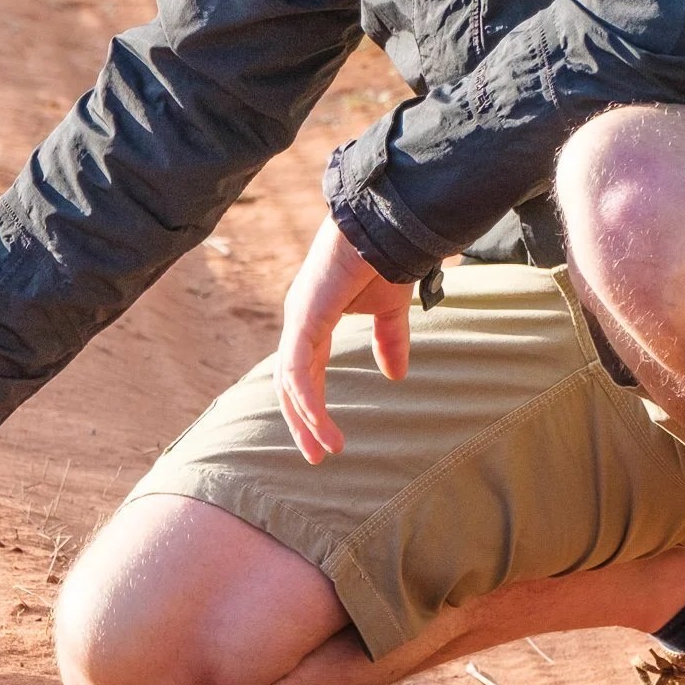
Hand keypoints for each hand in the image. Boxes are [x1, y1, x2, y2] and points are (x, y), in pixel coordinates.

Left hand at [274, 218, 415, 464]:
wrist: (388, 227)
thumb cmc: (384, 259)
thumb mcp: (388, 312)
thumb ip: (387, 341)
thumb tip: (395, 377)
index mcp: (313, 322)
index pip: (303, 374)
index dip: (312, 408)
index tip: (325, 442)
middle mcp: (299, 322)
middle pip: (290, 384)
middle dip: (301, 423)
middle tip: (315, 457)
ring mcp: (298, 319)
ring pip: (291, 382)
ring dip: (306, 420)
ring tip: (324, 451)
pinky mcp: (303, 316)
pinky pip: (298, 368)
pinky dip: (308, 400)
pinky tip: (320, 425)